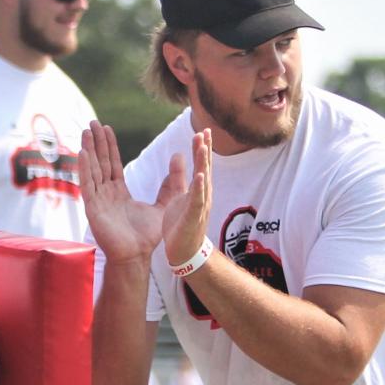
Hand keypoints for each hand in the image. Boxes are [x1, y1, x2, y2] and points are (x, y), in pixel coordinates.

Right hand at [79, 121, 186, 263]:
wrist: (137, 256)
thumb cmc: (147, 237)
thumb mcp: (164, 206)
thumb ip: (171, 185)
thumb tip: (179, 162)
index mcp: (118, 192)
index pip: (112, 164)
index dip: (109, 146)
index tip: (106, 129)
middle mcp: (106, 194)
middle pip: (100, 162)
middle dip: (96, 142)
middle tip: (92, 122)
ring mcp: (98, 200)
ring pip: (92, 170)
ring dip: (88, 150)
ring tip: (85, 131)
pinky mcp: (93, 209)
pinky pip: (87, 185)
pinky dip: (84, 170)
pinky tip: (82, 153)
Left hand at [162, 129, 212, 265]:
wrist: (184, 253)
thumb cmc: (182, 226)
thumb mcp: (179, 197)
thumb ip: (178, 178)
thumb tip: (178, 155)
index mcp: (197, 191)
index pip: (200, 165)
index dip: (201, 149)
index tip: (202, 131)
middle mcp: (202, 196)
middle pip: (205, 169)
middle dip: (205, 151)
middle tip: (206, 131)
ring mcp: (200, 207)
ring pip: (203, 181)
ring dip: (203, 164)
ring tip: (203, 146)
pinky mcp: (193, 218)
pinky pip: (197, 201)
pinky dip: (199, 188)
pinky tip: (200, 176)